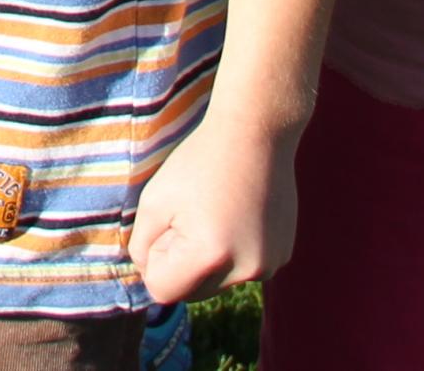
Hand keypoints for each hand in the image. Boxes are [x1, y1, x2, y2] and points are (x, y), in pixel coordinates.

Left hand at [129, 114, 297, 305]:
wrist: (255, 132)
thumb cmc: (198, 162)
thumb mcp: (153, 200)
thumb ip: (141, 245)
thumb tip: (148, 273)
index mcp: (209, 256)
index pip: (162, 290)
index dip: (154, 259)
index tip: (165, 225)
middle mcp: (245, 270)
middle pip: (192, 291)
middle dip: (181, 263)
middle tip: (189, 216)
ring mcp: (269, 265)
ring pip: (217, 281)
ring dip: (208, 258)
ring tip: (215, 212)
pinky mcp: (282, 256)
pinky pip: (242, 268)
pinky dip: (233, 251)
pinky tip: (237, 214)